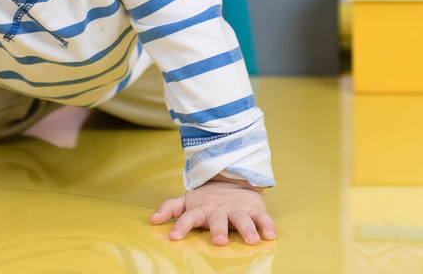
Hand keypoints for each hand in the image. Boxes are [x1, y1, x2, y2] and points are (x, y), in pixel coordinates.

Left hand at [149, 177, 275, 245]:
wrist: (232, 181)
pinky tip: (270, 235)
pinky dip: (267, 225)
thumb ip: (170, 209)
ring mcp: (237, 210)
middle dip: (218, 230)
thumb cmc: (206, 200)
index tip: (173, 237)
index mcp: (201, 210)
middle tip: (218, 241)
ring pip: (242, 219)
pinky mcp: (253, 209)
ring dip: (247, 229)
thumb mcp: (187, 202)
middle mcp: (219, 211)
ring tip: (251, 241)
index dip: (181, 226)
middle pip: (218, 221)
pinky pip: (262, 217)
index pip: (188, 218)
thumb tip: (152, 219)